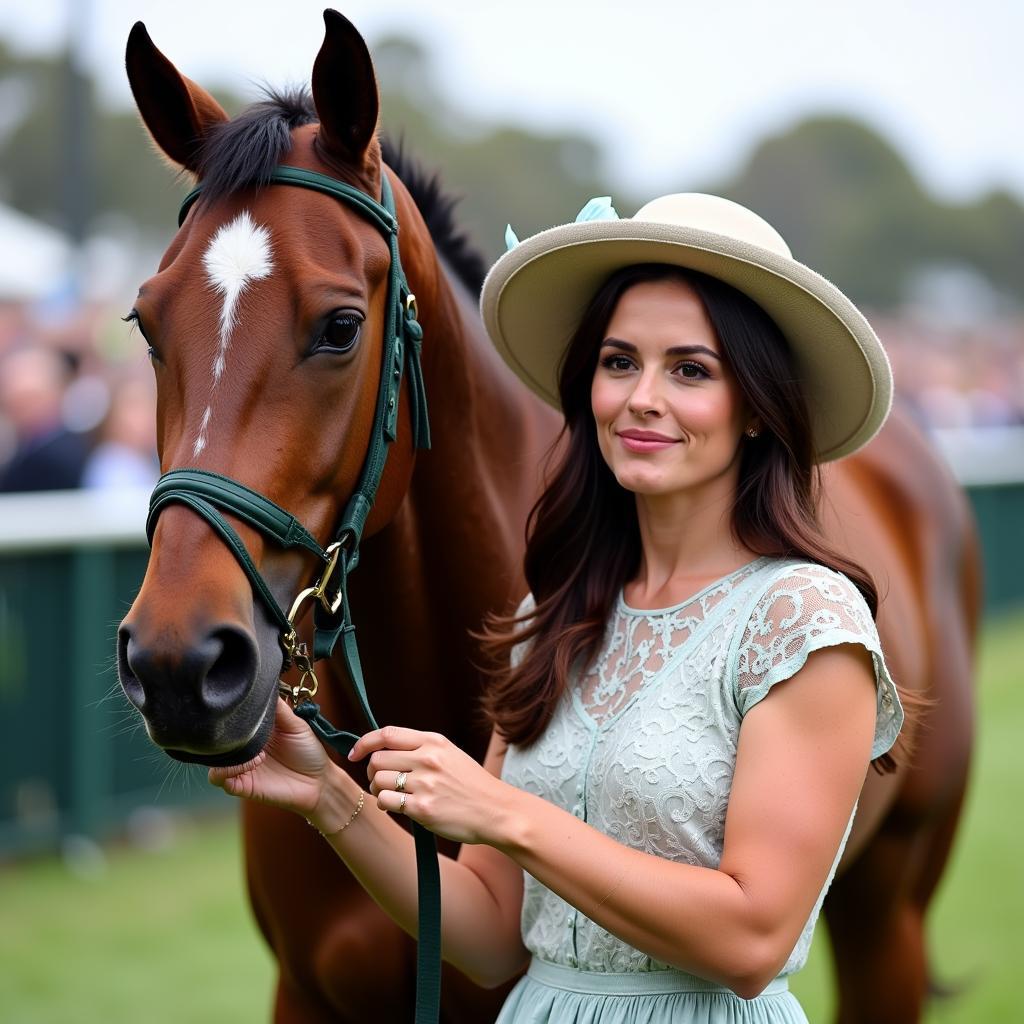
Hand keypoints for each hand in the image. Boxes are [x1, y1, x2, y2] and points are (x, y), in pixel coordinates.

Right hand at [208, 698, 337, 826]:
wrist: (319, 782)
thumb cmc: (308, 751)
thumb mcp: (296, 724)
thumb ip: (278, 708)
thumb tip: (266, 685)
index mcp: (254, 732)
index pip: (230, 720)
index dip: (229, 714)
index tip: (238, 708)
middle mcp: (244, 749)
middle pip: (216, 741)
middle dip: (223, 735)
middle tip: (244, 732)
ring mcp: (241, 767)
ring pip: (212, 760)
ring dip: (227, 755)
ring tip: (256, 754)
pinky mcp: (242, 785)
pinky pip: (220, 780)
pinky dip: (227, 772)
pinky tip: (251, 765)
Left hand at [350, 727, 508, 845]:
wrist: (495, 810)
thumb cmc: (471, 784)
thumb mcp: (450, 754)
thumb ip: (421, 748)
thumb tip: (384, 749)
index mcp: (434, 741)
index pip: (387, 734)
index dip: (365, 743)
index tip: (354, 753)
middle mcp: (428, 759)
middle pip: (377, 759)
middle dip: (371, 771)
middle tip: (380, 781)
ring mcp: (425, 784)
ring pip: (378, 781)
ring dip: (377, 790)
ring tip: (391, 795)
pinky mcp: (422, 808)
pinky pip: (386, 802)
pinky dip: (385, 805)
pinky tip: (396, 807)